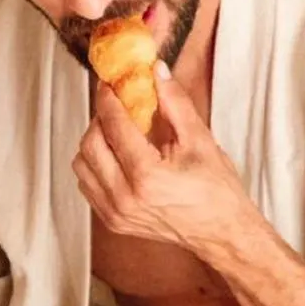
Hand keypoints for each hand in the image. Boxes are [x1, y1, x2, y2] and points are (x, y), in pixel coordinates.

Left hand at [74, 66, 253, 255]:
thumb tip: (156, 72)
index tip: (110, 84)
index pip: (114, 126)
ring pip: (82, 166)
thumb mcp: (200, 141)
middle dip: (99, 119)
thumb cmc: (217, 191)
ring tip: (116, 131)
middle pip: (89, 145)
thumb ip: (175, 103)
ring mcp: (116, 213)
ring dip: (94, 143)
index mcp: (147, 175)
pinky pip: (88, 186)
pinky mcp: (113, 222)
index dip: (109, 99)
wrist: (222, 233)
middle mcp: (125, 197)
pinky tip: (116, 156)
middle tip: (115, 106)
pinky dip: (95, 166)